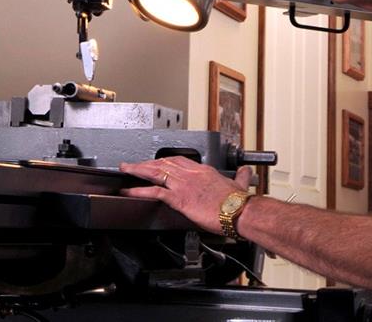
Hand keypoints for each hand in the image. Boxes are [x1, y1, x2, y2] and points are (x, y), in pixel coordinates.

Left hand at [119, 156, 253, 233]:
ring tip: (126, 171)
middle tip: (134, 164)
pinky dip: (140, 190)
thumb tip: (245, 172)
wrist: (240, 211)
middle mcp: (191, 174)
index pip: (178, 160)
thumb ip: (240, 177)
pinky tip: (131, 190)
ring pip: (155, 172)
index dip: (163, 160)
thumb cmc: (240, 202)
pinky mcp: (180, 198)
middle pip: (163, 163)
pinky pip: (155, 191)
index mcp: (203, 170)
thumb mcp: (240, 184)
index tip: (155, 162)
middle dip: (146, 163)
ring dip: (138, 170)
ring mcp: (184, 185)